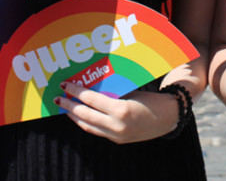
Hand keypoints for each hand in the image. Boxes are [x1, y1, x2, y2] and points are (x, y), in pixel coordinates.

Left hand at [54, 82, 179, 143]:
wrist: (168, 117)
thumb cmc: (151, 99)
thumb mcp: (131, 92)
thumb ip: (112, 92)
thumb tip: (92, 86)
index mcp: (121, 110)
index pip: (92, 100)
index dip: (76, 92)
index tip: (65, 85)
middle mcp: (117, 125)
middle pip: (85, 115)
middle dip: (69, 106)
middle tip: (57, 99)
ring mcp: (117, 135)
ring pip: (88, 126)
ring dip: (75, 117)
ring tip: (65, 108)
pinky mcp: (118, 140)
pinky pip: (97, 131)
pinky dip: (86, 123)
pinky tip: (80, 117)